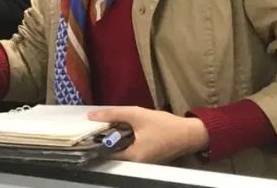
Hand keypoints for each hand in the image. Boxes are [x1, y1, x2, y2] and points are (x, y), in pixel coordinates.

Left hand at [88, 107, 208, 163]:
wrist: (190, 133)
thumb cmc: (164, 125)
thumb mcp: (136, 115)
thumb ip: (113, 114)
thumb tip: (91, 115)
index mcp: (132, 157)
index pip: (106, 151)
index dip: (96, 139)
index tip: (86, 129)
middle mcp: (136, 163)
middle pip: (113, 149)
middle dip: (105, 136)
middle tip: (97, 122)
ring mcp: (142, 160)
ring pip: (122, 147)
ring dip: (115, 135)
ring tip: (108, 121)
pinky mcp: (147, 155)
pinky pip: (130, 146)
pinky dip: (125, 137)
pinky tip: (123, 126)